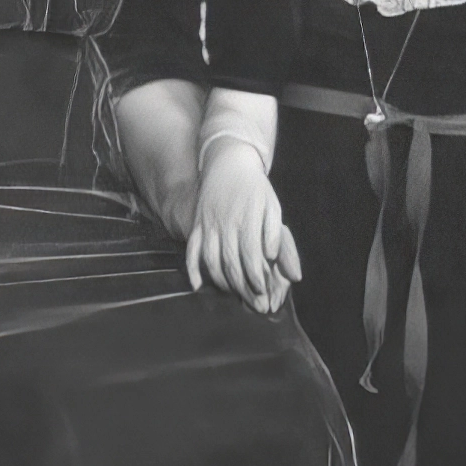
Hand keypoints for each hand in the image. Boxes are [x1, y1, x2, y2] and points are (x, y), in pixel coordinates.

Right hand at [182, 141, 299, 311]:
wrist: (228, 162)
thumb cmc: (255, 187)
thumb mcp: (271, 205)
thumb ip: (273, 232)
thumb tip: (271, 256)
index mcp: (248, 220)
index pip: (252, 257)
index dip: (257, 277)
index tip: (263, 292)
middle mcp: (226, 224)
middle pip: (232, 263)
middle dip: (242, 287)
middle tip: (252, 303)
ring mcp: (209, 225)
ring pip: (211, 260)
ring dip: (220, 282)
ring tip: (231, 295)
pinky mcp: (197, 224)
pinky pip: (192, 249)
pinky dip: (192, 268)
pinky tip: (197, 285)